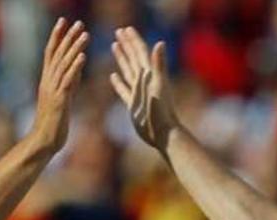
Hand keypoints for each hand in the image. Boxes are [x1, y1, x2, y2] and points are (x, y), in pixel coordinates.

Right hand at [31, 18, 88, 152]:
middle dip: (67, 37)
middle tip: (77, 22)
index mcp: (47, 81)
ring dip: (74, 47)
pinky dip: (75, 67)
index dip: (57, 37)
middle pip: (57, 54)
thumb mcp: (63, 99)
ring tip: (84, 33)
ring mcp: (52, 90)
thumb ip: (69, 83)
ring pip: (63, 64)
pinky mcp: (59, 100)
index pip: (51, 54)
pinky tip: (82, 56)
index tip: (64, 22)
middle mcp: (48, 82)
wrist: (44, 142)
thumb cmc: (53, 125)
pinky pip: (67, 81)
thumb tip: (77, 69)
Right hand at [110, 27, 180, 151]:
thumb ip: (159, 64)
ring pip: (128, 71)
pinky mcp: (133, 104)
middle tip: (118, 31)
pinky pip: (124, 89)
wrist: (163, 133)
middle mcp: (145, 81)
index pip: (140, 52)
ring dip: (122, 58)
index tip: (125, 29)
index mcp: (150, 74)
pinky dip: (118, 82)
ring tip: (114, 46)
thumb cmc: (162, 111)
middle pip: (134, 58)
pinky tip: (113, 76)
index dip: (133, 40)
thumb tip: (159, 42)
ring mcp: (139, 92)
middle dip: (126, 44)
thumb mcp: (158, 85)